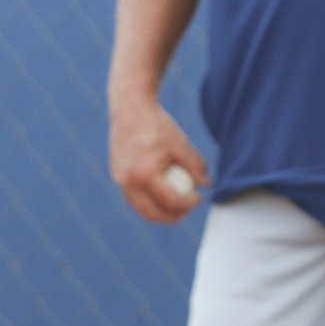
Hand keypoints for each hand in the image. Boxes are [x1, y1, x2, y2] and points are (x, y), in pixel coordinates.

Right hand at [109, 100, 208, 223]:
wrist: (130, 110)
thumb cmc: (156, 125)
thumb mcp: (180, 143)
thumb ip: (195, 165)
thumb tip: (206, 184)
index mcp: (145, 174)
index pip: (171, 200)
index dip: (188, 203)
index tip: (198, 197)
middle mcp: (128, 182)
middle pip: (152, 214)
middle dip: (173, 215)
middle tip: (188, 207)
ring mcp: (120, 181)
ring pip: (141, 210)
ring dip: (160, 212)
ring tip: (177, 204)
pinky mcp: (117, 177)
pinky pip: (133, 199)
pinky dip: (148, 202)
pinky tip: (162, 193)